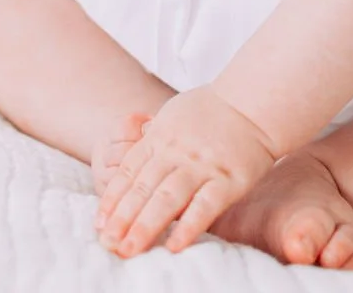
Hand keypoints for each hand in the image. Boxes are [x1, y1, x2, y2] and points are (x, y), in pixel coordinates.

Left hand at [93, 87, 277, 257]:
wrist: (253, 102)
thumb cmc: (212, 109)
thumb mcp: (173, 113)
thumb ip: (152, 134)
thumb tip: (131, 142)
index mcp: (160, 136)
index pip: (129, 171)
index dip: (113, 198)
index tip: (100, 223)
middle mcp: (176, 152)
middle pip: (143, 188)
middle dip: (122, 218)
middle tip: (107, 244)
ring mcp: (202, 166)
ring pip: (167, 199)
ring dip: (145, 226)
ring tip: (129, 249)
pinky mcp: (228, 180)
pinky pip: (204, 206)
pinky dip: (188, 226)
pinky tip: (173, 245)